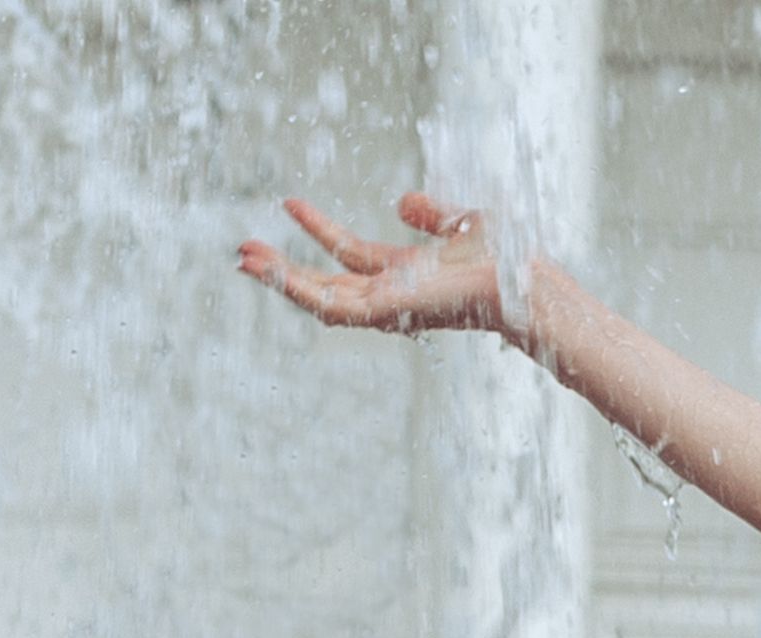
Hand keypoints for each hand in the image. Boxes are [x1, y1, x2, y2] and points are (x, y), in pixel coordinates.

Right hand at [236, 191, 538, 347]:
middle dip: (284, 269)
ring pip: (318, 298)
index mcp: (405, 274)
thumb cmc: (504, 258)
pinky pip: (327, 307)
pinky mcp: (380, 314)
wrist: (518, 278)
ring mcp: (384, 307)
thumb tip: (401, 201)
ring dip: (279, 280)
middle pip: (325, 283)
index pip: (350, 253)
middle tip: (244, 250)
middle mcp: (391, 294)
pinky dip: (295, 289)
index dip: (319, 228)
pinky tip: (268, 269)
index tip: (289, 202)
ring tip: (243, 258)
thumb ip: (430, 212)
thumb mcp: (460, 220)